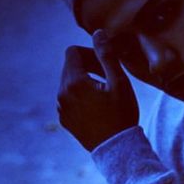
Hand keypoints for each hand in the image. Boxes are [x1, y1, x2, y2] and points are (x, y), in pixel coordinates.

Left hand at [57, 30, 138, 151]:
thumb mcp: (119, 83)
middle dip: (87, 68)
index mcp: (73, 82)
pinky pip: (68, 100)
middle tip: (108, 81)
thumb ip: (107, 56)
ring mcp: (61, 109)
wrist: (118, 150)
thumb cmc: (122, 115)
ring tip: (104, 97)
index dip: (90, 53)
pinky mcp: (64, 121)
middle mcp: (61, 94)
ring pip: (68, 84)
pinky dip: (80, 99)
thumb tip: (98, 33)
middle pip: (69, 67)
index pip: (72, 52)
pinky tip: (97, 110)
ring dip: (84, 83)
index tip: (105, 66)